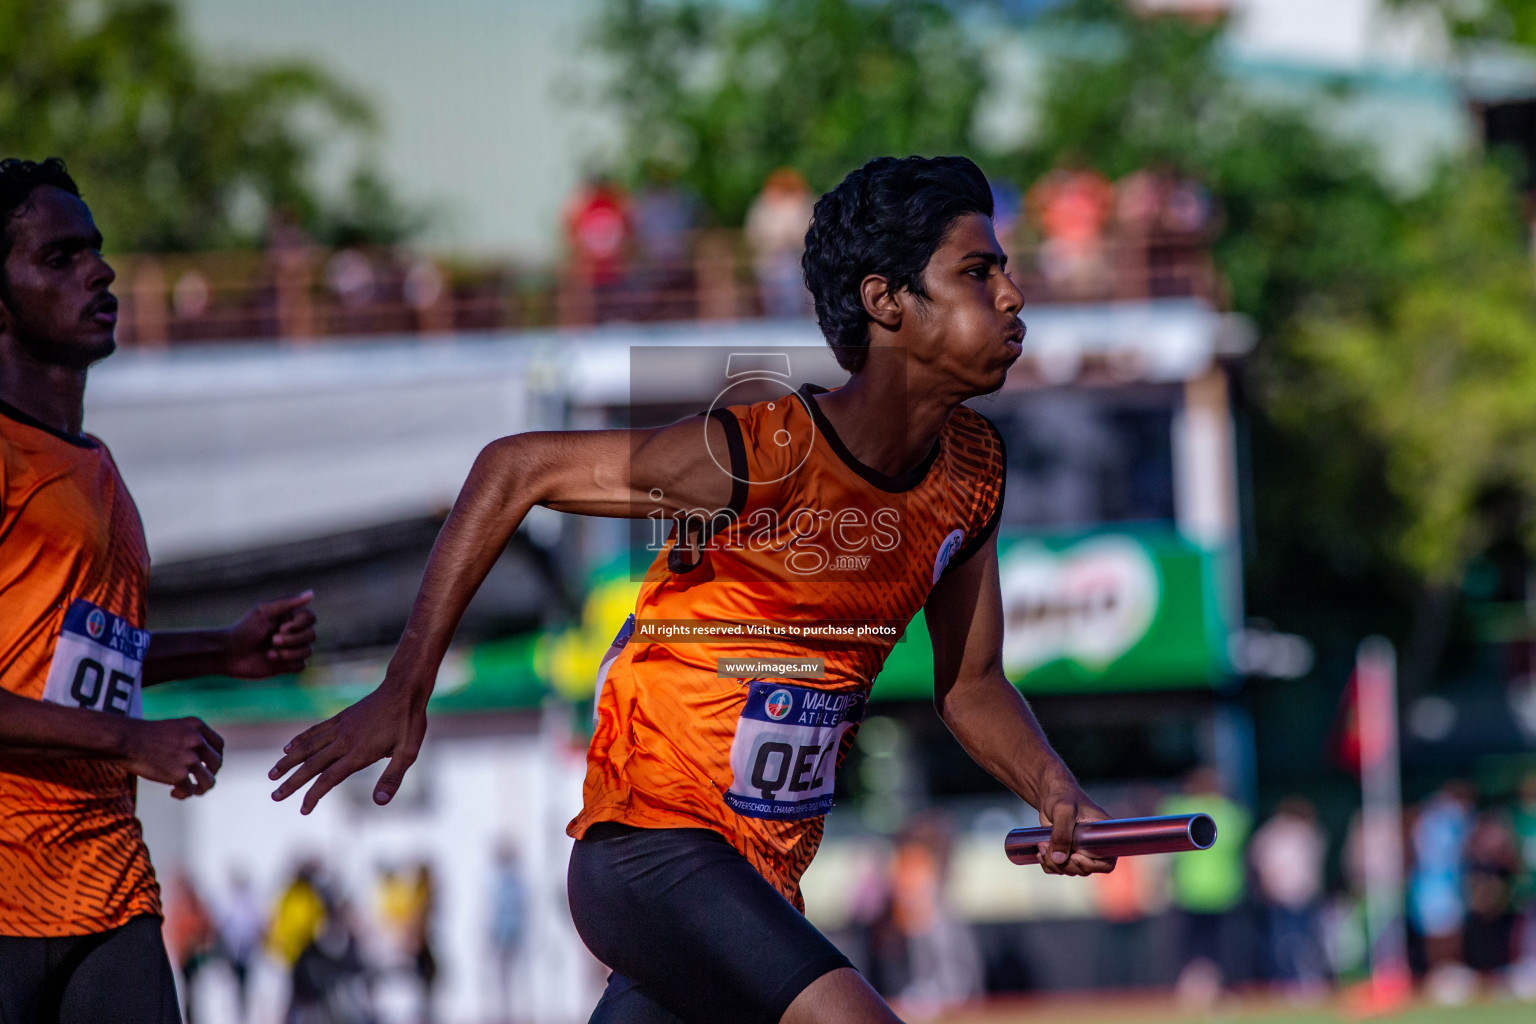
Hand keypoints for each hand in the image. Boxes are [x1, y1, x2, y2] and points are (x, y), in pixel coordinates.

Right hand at [119, 717, 224, 799]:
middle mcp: (198, 740)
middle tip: (197, 779)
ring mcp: (190, 758)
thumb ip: (191, 739)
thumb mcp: (174, 728)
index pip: (219, 745)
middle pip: (216, 763)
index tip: (207, 765)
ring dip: (201, 788)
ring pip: (209, 781)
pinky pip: (190, 791)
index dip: (215, 757)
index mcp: (197, 726)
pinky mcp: (179, 775)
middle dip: (209, 773)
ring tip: (191, 790)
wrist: (125, 740)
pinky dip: (183, 794)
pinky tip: (173, 792)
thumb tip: (203, 762)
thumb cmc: (145, 736)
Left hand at [224, 592, 316, 678]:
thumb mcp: (264, 612)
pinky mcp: (286, 665)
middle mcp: (293, 633)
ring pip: (307, 652)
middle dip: (292, 640)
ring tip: (270, 653)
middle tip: (272, 640)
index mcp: (289, 618)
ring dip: (289, 653)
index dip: (300, 624)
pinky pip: (301, 666)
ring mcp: (290, 649)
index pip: (310, 618)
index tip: (281, 627)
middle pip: (311, 636)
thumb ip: (288, 602)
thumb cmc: (244, 629)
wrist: (228, 653)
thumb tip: (311, 593)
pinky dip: (288, 663)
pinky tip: (271, 660)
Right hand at [267, 683, 426, 814]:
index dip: (313, 795)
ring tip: (272, 774)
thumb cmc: (409, 722)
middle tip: (274, 796)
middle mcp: (344, 741)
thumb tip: (380, 802)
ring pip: (307, 747)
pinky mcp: (341, 717)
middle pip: (311, 765)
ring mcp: (340, 727)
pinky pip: (315, 731)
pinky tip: (288, 747)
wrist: (404, 688)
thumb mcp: (409, 752)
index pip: (329, 779)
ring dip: (288, 761)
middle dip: (291, 782)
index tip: (303, 809)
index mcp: (358, 753)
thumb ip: (392, 777)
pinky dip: (299, 740)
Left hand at [1036, 776, 1116, 876]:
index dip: (1091, 865)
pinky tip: (1040, 851)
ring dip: (1053, 864)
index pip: (1107, 862)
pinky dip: (1048, 864)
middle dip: (1065, 864)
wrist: (1051, 795)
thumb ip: (1062, 833)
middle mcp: (1094, 846)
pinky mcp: (1067, 852)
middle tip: (1047, 847)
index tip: (1074, 856)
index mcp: (1103, 835)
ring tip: (1042, 845)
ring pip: (1070, 870)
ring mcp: (1080, 851)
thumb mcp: (1063, 811)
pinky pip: (1059, 868)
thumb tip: (1060, 859)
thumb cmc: (1062, 797)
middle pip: (1085, 870)